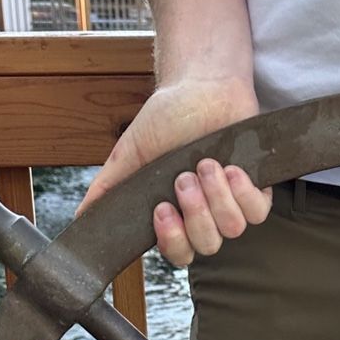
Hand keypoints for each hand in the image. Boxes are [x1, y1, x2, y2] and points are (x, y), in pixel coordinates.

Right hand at [79, 75, 270, 264]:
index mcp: (176, 214)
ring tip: (206, 164)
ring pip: (232, 229)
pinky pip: (257, 211)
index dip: (172, 240)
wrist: (200, 87)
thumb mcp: (130, 154)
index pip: (178, 252)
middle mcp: (204, 213)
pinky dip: (243, 192)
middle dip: (195, 214)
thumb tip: (81, 217)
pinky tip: (230, 167)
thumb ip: (108, 187)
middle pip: (206, 245)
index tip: (162, 210)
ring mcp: (231, 202)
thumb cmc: (165, 119)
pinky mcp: (257, 187)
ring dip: (217, 198)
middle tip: (184, 178)